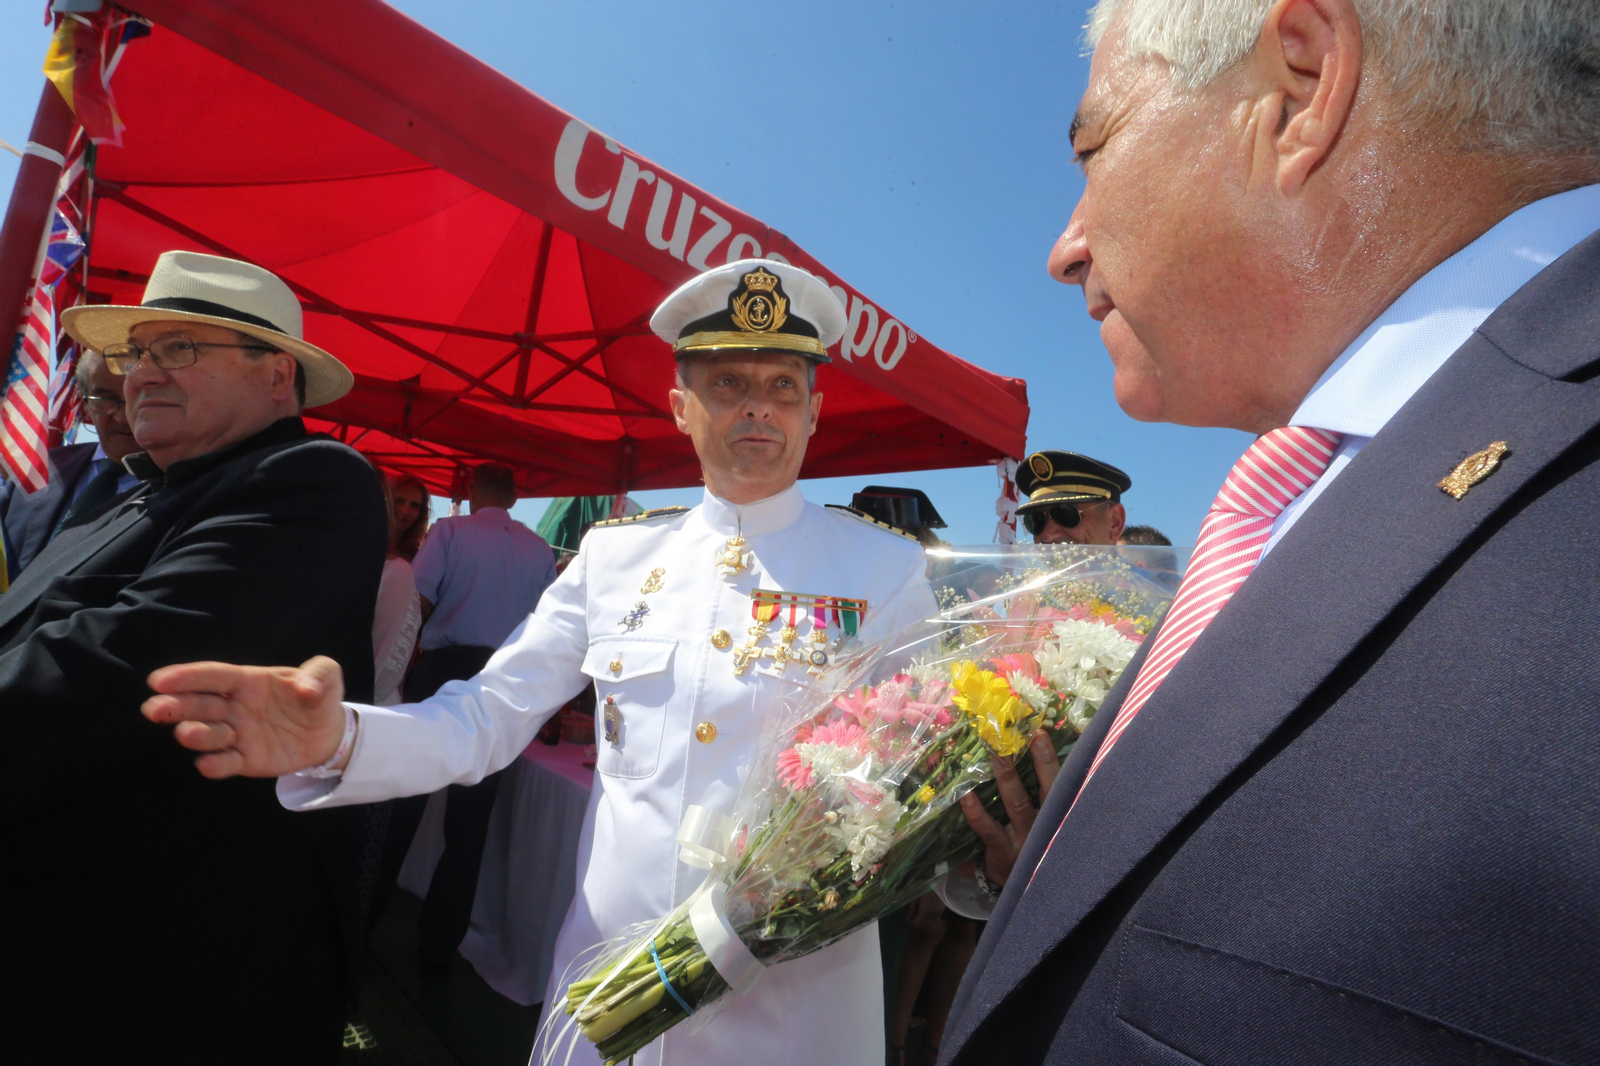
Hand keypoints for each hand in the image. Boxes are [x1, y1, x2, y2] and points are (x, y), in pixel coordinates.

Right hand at [142, 656, 347, 779]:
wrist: (328, 731)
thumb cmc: (317, 695)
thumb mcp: (326, 676)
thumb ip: (320, 674)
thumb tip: (307, 689)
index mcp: (247, 681)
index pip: (213, 677)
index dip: (187, 676)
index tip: (159, 680)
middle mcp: (235, 707)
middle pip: (200, 705)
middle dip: (175, 706)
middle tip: (154, 709)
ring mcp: (238, 734)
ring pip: (209, 735)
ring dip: (195, 735)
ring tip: (186, 734)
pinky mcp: (246, 759)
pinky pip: (227, 762)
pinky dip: (216, 765)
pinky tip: (207, 764)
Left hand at [958, 729, 1059, 888]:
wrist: (1022, 889)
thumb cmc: (1033, 845)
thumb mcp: (1046, 825)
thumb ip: (1043, 794)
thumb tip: (1028, 747)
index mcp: (1058, 814)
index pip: (1062, 782)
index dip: (1052, 758)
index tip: (1042, 732)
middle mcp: (1046, 825)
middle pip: (1048, 789)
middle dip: (1041, 761)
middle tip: (1028, 734)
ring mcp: (1024, 839)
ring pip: (1017, 803)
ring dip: (1007, 777)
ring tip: (996, 752)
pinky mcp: (1003, 852)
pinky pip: (988, 830)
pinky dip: (976, 814)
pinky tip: (966, 797)